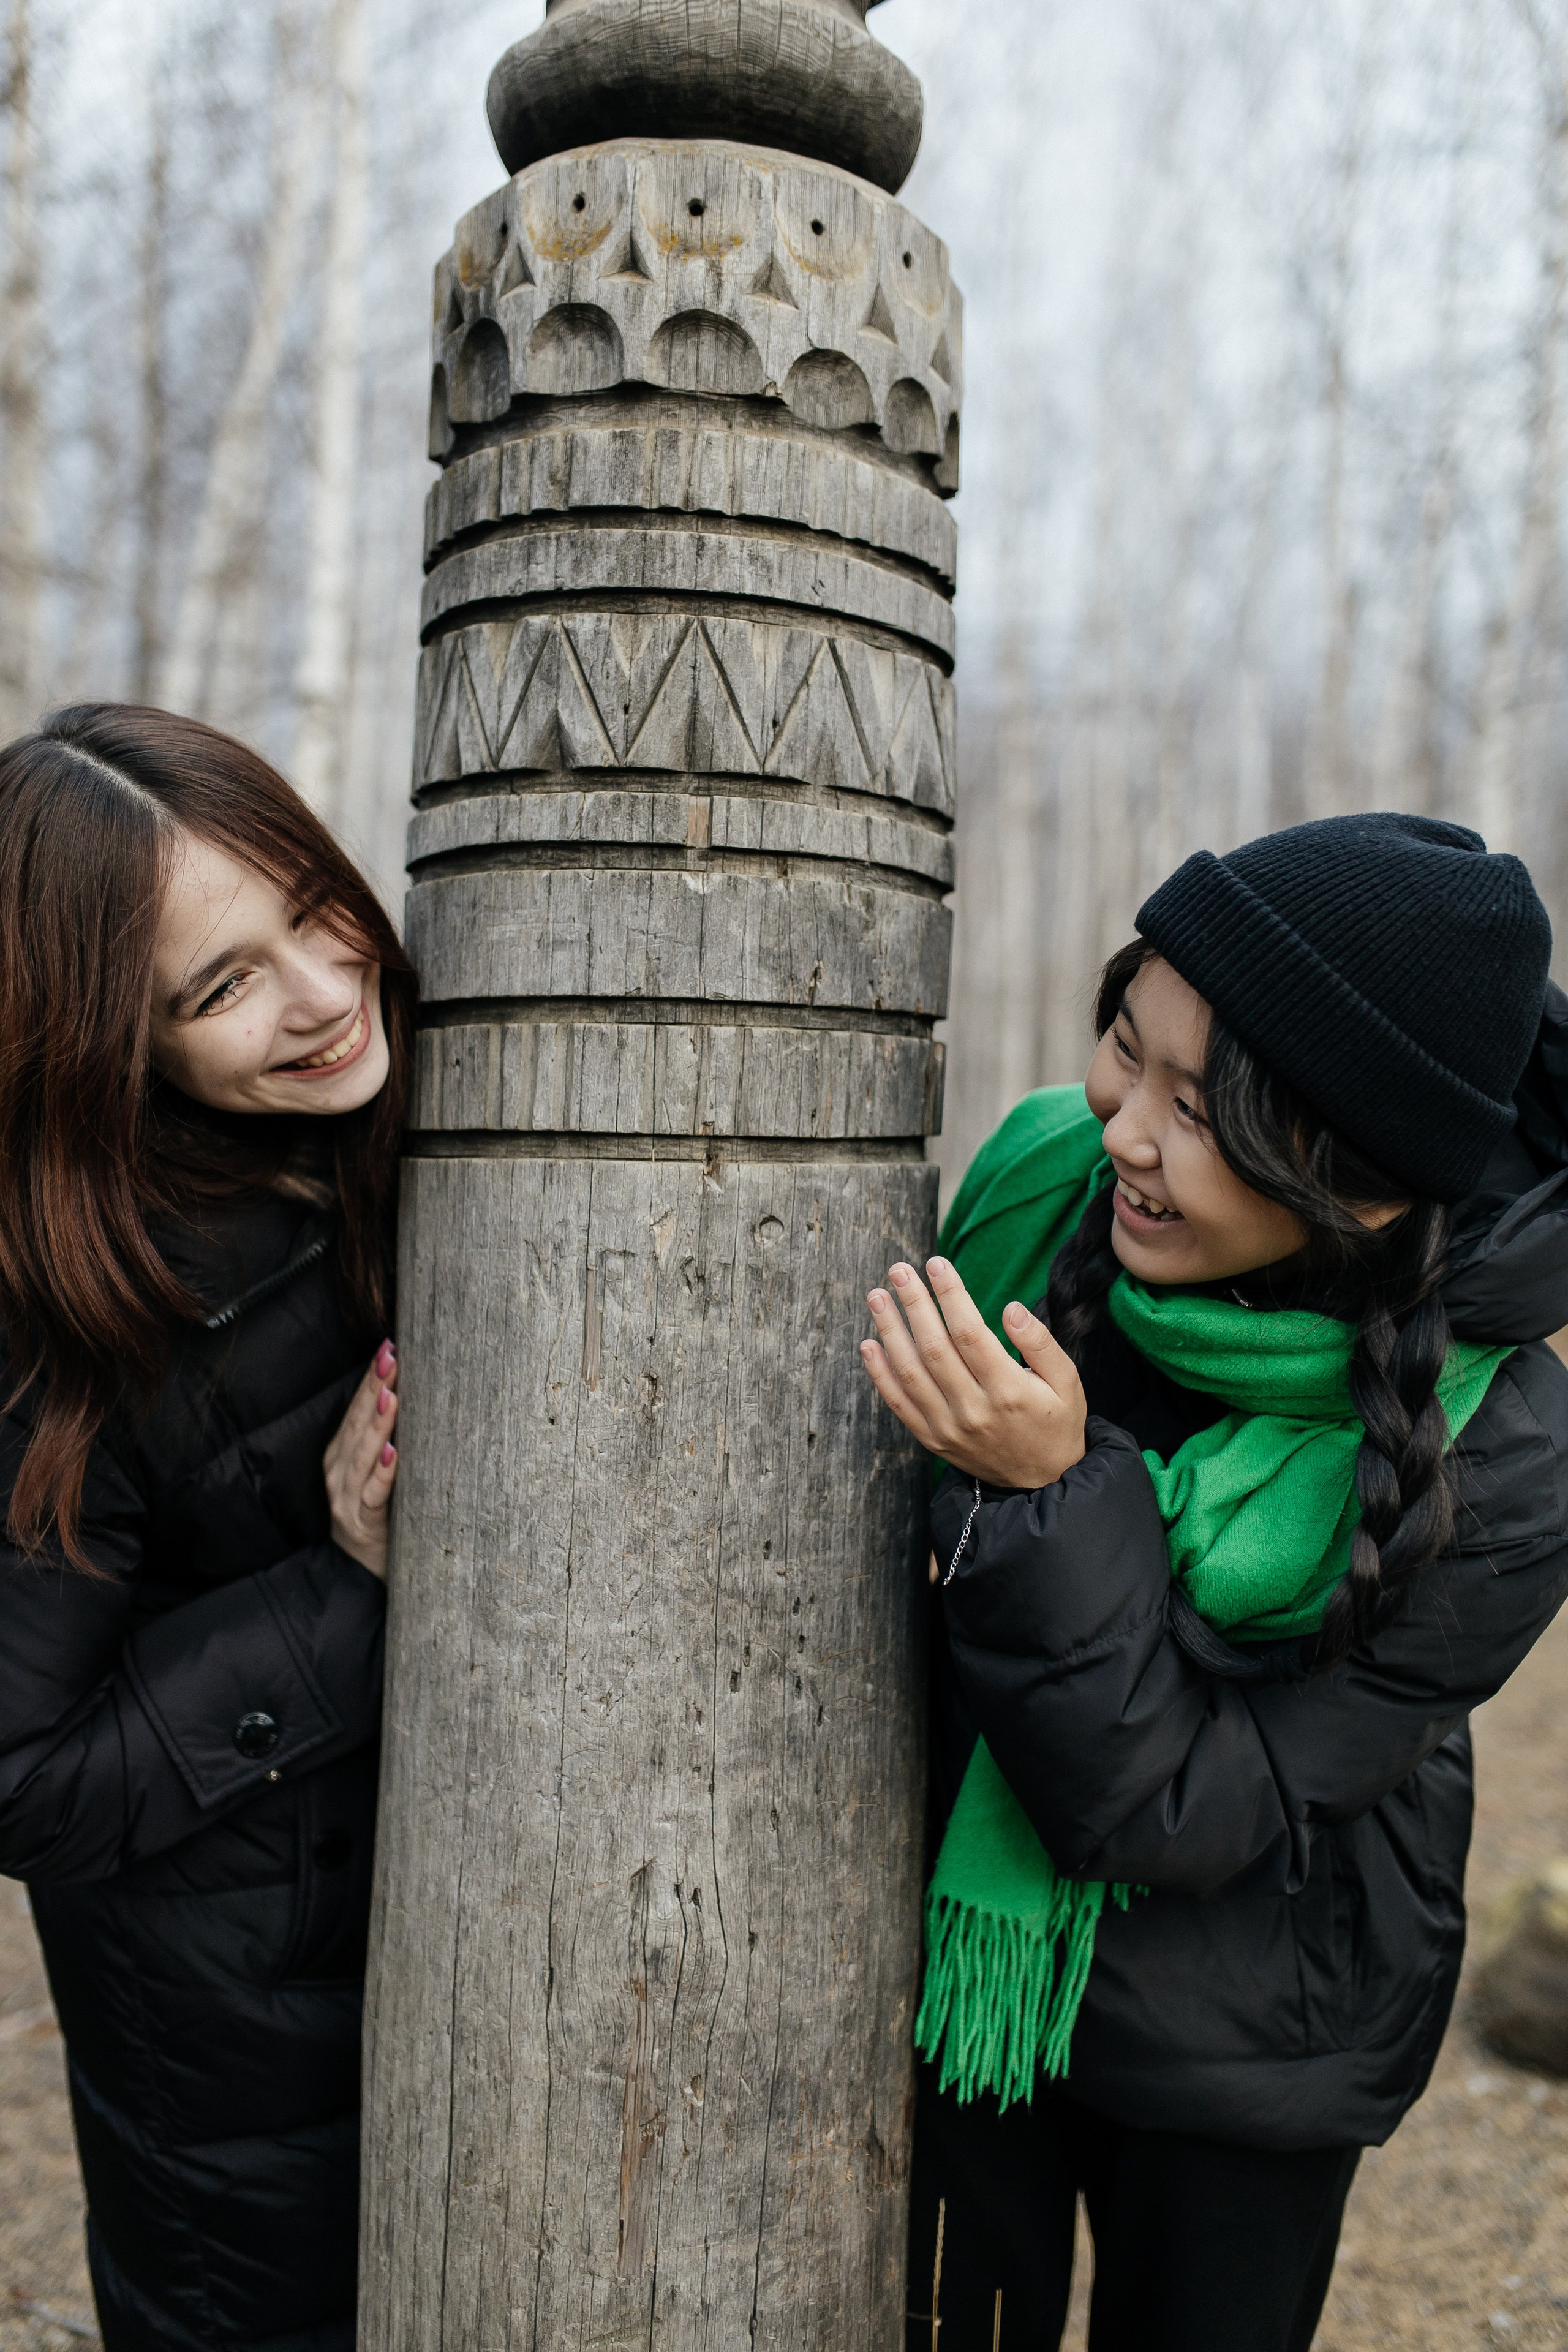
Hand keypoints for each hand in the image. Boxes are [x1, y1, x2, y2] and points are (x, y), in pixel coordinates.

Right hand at [324, 1339, 398, 1578]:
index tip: (390, 1345)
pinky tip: (392, 1452)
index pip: (358, 1408)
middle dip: (375, 1387)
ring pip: (363, 1453)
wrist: (363, 1575)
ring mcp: (346, 1498)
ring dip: (378, 1421)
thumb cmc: (381, 1517)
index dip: (372, 1377)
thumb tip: (414, 1396)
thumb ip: (389, 1439)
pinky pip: (372, 1495)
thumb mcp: (380, 1473)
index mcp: (343, 1454)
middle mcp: (339, 1471)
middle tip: (392, 1354)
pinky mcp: (361, 1523)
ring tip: (392, 1392)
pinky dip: (382, 1473)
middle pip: (358, 1422)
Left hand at [859, 1258, 1087, 1490]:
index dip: (950, 1295)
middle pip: (934, 1348)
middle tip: (898, 1270)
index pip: (970, 1333)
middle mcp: (974, 1410)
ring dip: (890, 1331)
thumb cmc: (1056, 1422)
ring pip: (911, 1373)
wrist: (1042, 1482)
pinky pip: (900, 1404)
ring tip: (877, 1297)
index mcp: (1009, 1391)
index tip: (936, 1264)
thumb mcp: (1067, 1381)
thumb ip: (1041, 1344)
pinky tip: (870, 1344)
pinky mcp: (932, 1440)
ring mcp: (948, 1428)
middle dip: (913, 1304)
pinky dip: (880, 1374)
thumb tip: (1011, 1309)